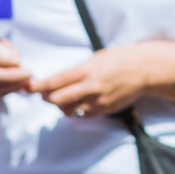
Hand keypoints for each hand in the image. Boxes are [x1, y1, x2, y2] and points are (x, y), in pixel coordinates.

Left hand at [32, 44, 158, 118]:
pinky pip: (83, 114)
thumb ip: (78, 71)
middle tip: (43, 93)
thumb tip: (59, 81)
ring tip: (64, 97)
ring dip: (62, 105)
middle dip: (48, 97)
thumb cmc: (119, 60)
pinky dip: (77, 109)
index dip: (40, 86)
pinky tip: (80, 101)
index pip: (57, 81)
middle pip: (58, 99)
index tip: (30, 87)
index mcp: (87, 70)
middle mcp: (91, 87)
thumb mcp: (96, 59)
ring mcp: (98, 101)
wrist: (144, 70)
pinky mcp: (104, 110)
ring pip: (70, 109)